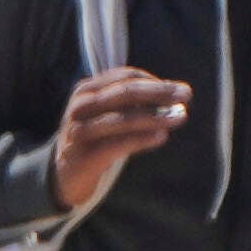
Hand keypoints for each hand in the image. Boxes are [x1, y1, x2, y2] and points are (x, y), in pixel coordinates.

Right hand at [50, 66, 194, 214]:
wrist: (64, 173)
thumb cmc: (94, 139)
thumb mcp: (106, 114)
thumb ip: (132, 104)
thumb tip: (175, 97)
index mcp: (87, 89)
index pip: (125, 76)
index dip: (154, 81)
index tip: (179, 89)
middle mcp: (81, 105)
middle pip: (125, 92)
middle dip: (159, 92)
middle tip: (186, 95)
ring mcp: (80, 129)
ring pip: (123, 118)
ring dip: (155, 116)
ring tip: (180, 117)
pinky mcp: (84, 154)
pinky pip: (117, 144)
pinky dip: (142, 139)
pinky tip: (161, 137)